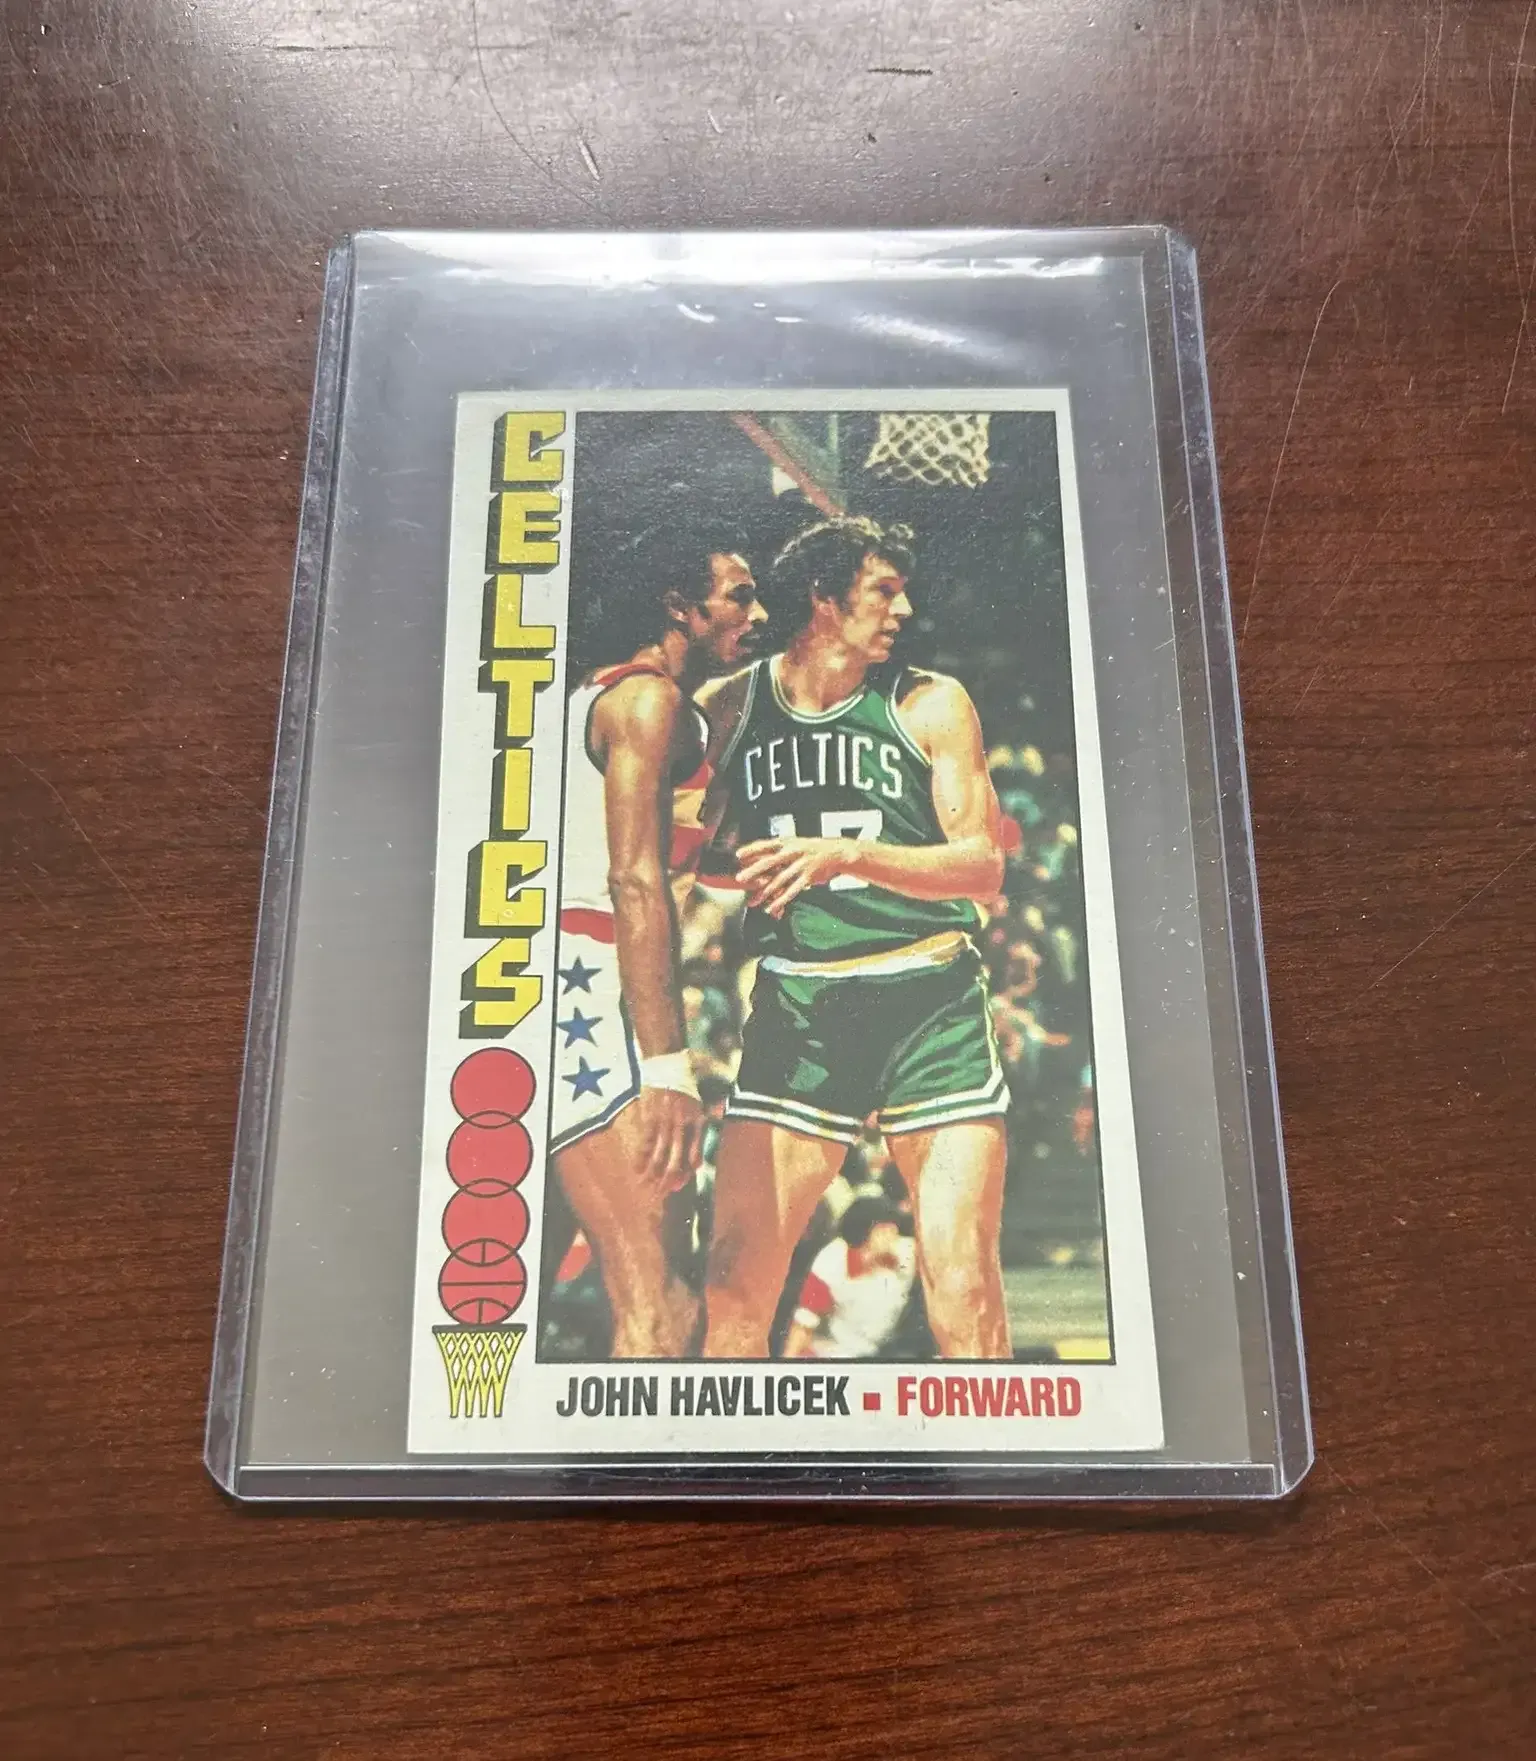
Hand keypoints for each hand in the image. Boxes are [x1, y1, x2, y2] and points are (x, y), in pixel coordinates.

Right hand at [633, 1086, 703, 1192]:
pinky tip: (636, 1169)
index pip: (693, 1158)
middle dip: (667, 1182)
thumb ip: (699, 1135)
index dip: (685, 1176)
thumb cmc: (685, 1091)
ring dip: (651, 1174)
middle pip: (675, 1162)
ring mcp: (665, 1123)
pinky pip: (645, 1143)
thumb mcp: (700, 1110)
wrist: (669, 1067)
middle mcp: (682, 1127)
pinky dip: (640, 1158)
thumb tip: (696, 1163)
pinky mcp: (650, 1118)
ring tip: (644, 1186)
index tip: (676, 1186)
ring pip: (658, 1156)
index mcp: (697, 1126)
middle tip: (659, 1195)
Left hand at [735, 837, 849, 916]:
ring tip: (752, 902)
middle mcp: (793, 852)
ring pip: (779, 879)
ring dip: (764, 892)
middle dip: (753, 870)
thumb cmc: (812, 849)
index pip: (766, 844)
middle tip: (739, 878)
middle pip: (769, 861)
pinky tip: (771, 907)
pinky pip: (792, 890)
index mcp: (788, 842)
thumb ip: (779, 852)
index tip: (738, 855)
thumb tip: (757, 859)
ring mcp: (801, 864)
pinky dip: (780, 900)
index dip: (751, 849)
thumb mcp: (795, 844)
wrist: (837, 853)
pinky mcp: (809, 877)